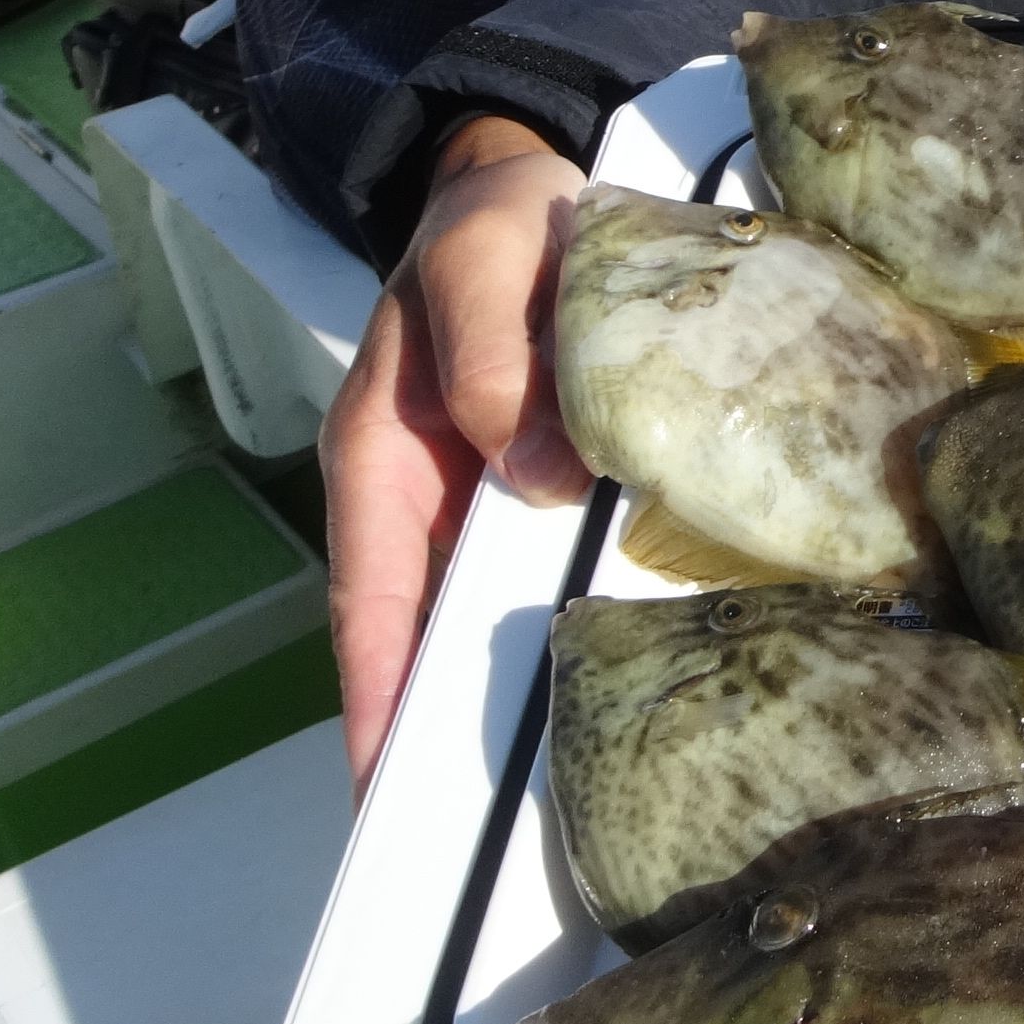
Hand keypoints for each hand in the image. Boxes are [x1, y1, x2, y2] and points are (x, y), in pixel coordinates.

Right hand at [321, 119, 591, 792]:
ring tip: (578, 795)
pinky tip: (650, 675)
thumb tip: (536, 466)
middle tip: (499, 841)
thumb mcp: (485, 257)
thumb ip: (497, 351)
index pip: (373, 604)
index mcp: (387, 457)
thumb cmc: (493, 217)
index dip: (380, 699)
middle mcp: (439, 496)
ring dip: (534, 691)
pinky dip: (596, 620)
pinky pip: (571, 568)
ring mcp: (498, 499)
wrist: (532, 181)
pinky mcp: (561, 487)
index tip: (386, 795)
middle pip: (438, 636)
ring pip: (509, 613)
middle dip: (458, 735)